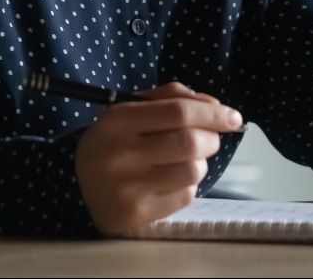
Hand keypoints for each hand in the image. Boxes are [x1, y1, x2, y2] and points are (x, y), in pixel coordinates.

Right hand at [74, 81, 242, 236]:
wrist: (78, 186)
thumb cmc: (116, 141)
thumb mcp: (132, 109)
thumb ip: (174, 98)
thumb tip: (218, 108)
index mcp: (118, 120)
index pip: (179, 112)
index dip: (213, 113)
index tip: (233, 118)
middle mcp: (121, 154)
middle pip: (191, 142)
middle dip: (211, 138)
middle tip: (208, 140)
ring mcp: (127, 187)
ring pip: (193, 170)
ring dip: (200, 163)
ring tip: (185, 161)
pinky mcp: (137, 214)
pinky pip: (185, 196)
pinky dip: (187, 186)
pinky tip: (170, 181)